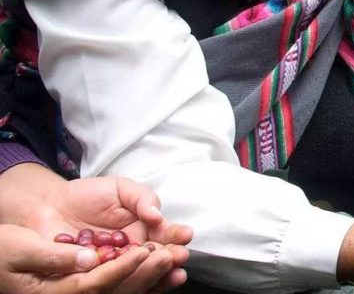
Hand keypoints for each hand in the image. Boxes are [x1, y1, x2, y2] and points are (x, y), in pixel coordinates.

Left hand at [9, 170, 191, 289]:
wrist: (49, 208)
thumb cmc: (87, 196)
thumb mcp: (119, 188)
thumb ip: (142, 198)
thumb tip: (157, 215)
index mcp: (145, 230)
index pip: (166, 235)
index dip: (177, 235)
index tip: (185, 234)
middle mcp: (135, 252)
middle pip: (158, 259)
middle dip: (172, 258)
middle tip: (178, 255)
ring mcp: (116, 267)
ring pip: (140, 274)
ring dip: (157, 275)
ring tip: (169, 272)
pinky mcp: (95, 278)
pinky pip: (113, 283)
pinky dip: (127, 284)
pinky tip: (143, 283)